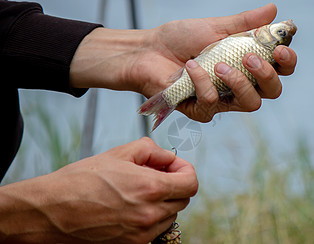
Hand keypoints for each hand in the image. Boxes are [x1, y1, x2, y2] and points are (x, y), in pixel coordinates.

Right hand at [0, 138, 197, 242]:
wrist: (50, 211)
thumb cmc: (81, 180)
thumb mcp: (119, 153)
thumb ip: (152, 151)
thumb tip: (168, 158)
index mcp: (150, 188)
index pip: (191, 183)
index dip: (186, 170)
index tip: (174, 166)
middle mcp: (150, 215)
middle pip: (183, 200)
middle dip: (174, 184)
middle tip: (155, 174)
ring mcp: (141, 234)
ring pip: (170, 216)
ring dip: (163, 202)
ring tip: (138, 190)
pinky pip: (154, 230)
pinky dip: (150, 217)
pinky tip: (130, 206)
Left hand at [70, 3, 296, 122]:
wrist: (148, 49)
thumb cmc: (180, 38)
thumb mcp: (215, 26)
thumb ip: (244, 22)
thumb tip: (274, 9)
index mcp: (247, 64)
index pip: (279, 70)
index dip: (286, 62)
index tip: (280, 48)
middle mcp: (239, 85)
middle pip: (271, 92)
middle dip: (267, 75)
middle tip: (250, 57)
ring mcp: (222, 100)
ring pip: (249, 103)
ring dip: (239, 82)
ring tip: (219, 64)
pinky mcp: (201, 110)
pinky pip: (212, 102)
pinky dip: (202, 82)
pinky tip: (191, 67)